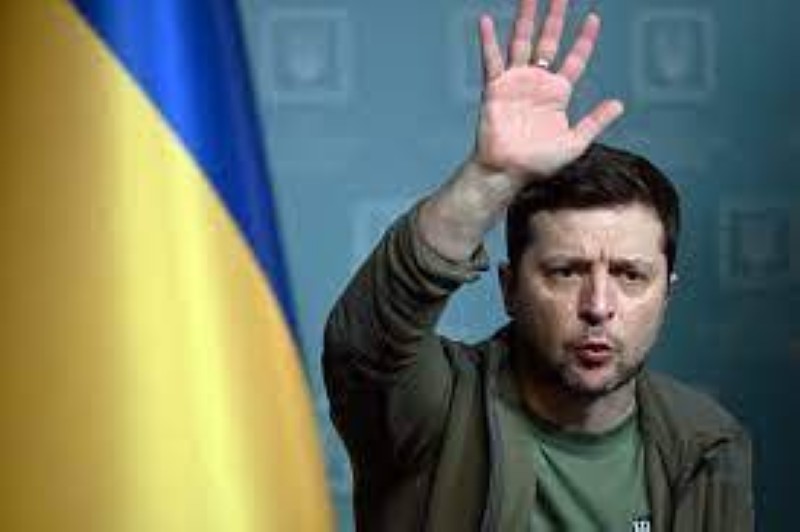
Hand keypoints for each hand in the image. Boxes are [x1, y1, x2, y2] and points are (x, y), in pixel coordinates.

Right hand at [474, 0, 623, 179]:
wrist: (508, 172)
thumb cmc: (538, 163)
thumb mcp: (576, 142)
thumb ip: (595, 121)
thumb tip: (619, 104)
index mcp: (557, 93)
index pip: (574, 59)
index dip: (584, 39)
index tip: (593, 18)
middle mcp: (537, 83)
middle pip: (548, 42)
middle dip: (554, 18)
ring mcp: (515, 83)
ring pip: (522, 43)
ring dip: (526, 19)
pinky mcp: (496, 89)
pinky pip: (492, 60)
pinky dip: (489, 41)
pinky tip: (487, 21)